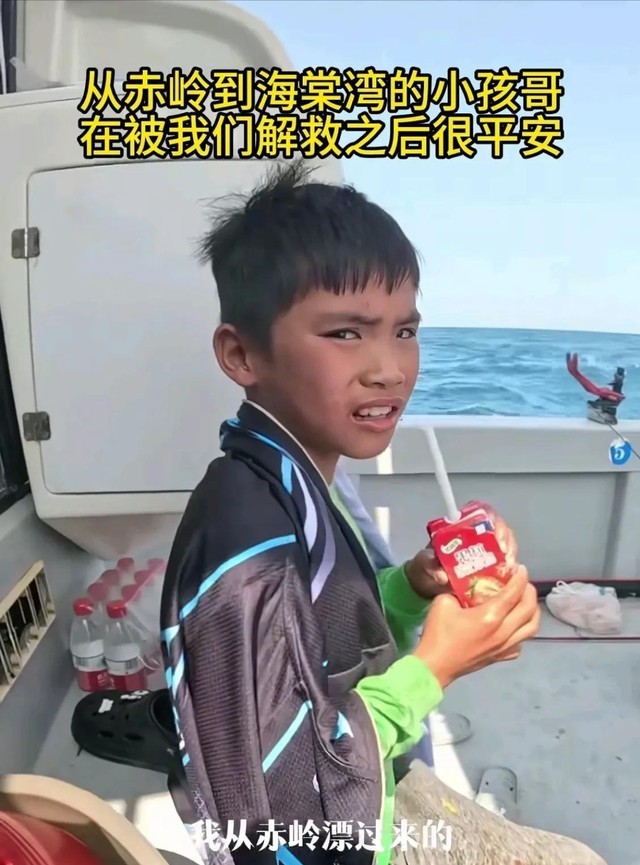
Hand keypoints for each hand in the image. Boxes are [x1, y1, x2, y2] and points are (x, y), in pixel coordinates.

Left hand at [404, 502, 518, 599]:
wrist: (427, 584)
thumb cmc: (426, 567)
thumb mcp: (424, 563)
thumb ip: (430, 565)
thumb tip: (442, 576)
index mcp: (461, 526)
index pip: (481, 512)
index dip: (491, 517)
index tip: (493, 530)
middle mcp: (477, 535)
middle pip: (498, 526)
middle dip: (504, 536)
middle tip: (504, 551)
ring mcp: (487, 550)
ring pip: (506, 543)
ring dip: (511, 550)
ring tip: (508, 563)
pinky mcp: (493, 567)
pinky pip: (507, 562)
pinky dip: (511, 566)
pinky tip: (510, 573)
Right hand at [414, 565, 539, 687]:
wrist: (434, 666)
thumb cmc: (438, 634)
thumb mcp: (443, 602)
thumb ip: (457, 590)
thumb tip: (465, 586)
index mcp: (490, 616)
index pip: (514, 593)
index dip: (520, 578)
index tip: (520, 568)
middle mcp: (503, 632)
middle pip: (529, 609)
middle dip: (529, 591)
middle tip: (522, 582)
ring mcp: (505, 647)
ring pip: (531, 627)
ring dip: (532, 611)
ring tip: (524, 601)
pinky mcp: (501, 657)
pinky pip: (521, 642)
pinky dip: (522, 630)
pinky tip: (513, 625)